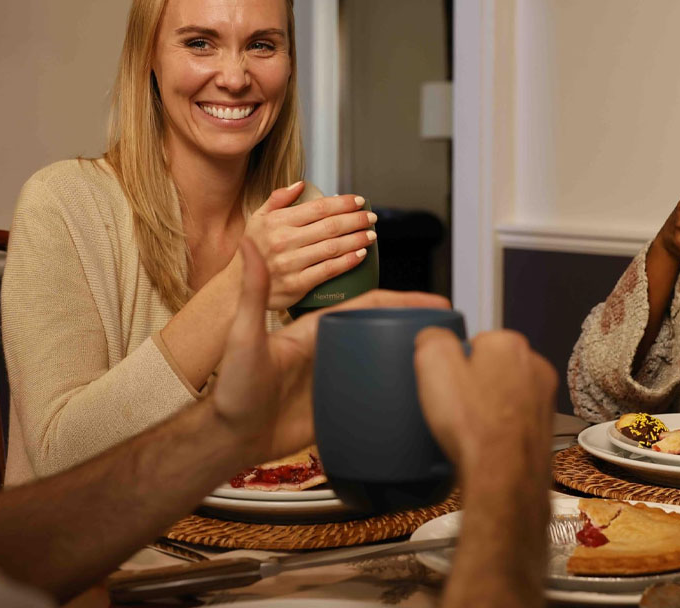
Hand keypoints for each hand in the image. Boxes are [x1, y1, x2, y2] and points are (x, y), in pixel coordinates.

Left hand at [212, 238, 449, 465]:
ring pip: (379, 364)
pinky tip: (417, 399)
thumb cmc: (232, 389)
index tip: (432, 300)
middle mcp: (328, 351)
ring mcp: (334, 380)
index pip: (366, 307)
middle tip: (450, 331)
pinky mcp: (335, 409)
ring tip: (445, 365)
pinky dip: (394, 394)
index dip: (400, 301)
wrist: (229, 437)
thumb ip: (254, 291)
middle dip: (415, 328)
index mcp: (315, 330)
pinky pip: (371, 398)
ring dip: (408, 360)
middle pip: (380, 333)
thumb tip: (249, 242)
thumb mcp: (245, 336)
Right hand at [244, 181, 377, 309]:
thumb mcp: (258, 219)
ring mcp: (291, 263)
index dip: (343, 203)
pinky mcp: (297, 284)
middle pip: (330, 226)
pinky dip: (347, 261)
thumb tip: (301, 184)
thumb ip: (278, 199)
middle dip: (356, 220)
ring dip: (356, 239)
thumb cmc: (252, 251)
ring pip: (333, 247)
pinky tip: (360, 254)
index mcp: (278, 222)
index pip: (319, 208)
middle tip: (371, 218)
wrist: (236, 287)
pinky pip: (328, 270)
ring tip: (370, 234)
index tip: (359, 201)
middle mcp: (284, 241)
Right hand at [413, 329, 556, 478]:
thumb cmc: (477, 429)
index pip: (474, 341)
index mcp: (509, 344)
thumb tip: (434, 337)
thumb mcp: (434, 366)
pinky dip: (500, 428)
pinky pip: (513, 420)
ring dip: (488, 406)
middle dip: (473, 383)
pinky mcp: (544, 427)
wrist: (505, 479)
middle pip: (491, 367)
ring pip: (504, 393)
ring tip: (470, 427)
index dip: (455, 364)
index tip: (447, 382)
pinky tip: (486, 441)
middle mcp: (534, 367)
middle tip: (456, 406)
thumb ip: (433, 339)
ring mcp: (543, 399)